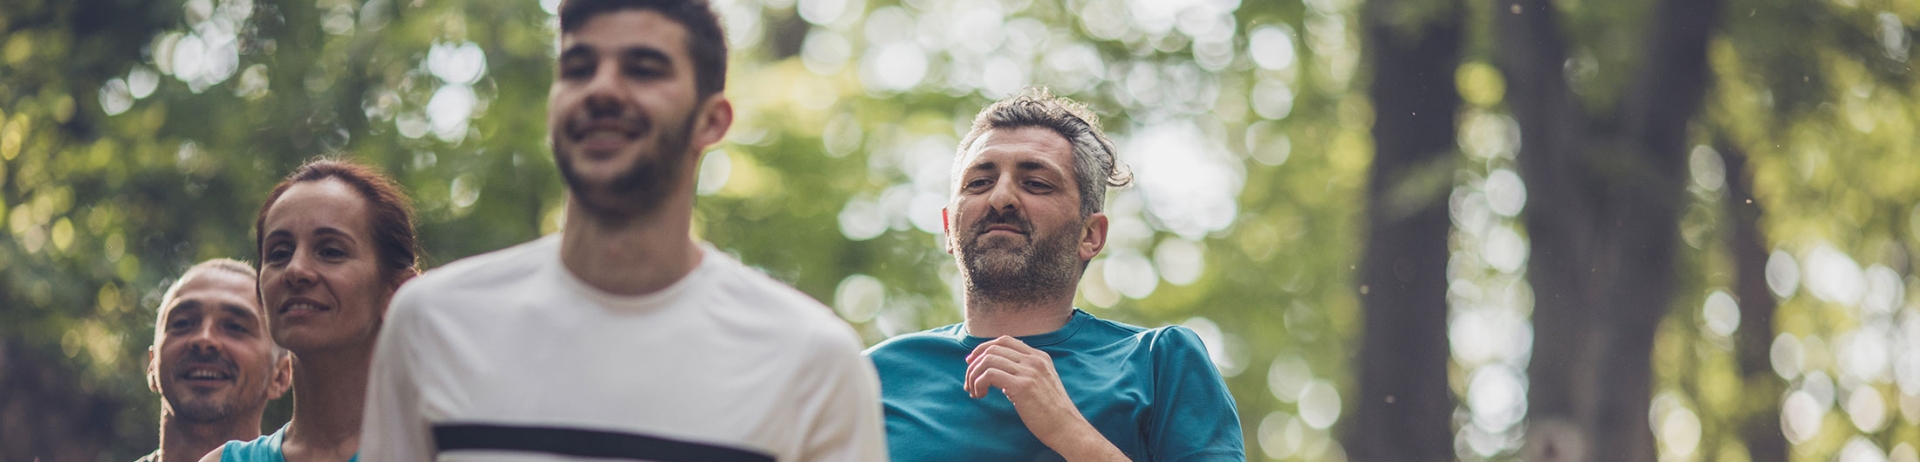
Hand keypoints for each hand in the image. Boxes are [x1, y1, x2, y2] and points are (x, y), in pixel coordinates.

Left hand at [965, 336, 1129, 461]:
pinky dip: (978, 383)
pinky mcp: (1022, 386)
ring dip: (974, 375)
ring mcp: (1029, 371)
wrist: (1066, 427)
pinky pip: (989, 374)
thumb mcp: (1040, 384)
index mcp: (1039, 357)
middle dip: (974, 363)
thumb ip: (1022, 374)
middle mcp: (1034, 360)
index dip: (984, 348)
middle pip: (993, 348)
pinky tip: (981, 395)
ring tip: (974, 391)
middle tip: (968, 381)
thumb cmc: (1051, 412)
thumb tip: (995, 373)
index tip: (972, 363)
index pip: (1004, 340)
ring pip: (988, 359)